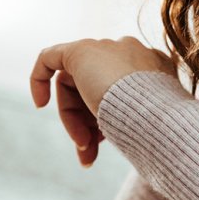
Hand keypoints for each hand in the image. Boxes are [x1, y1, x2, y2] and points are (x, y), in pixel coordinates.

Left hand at [29, 37, 174, 166]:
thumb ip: (131, 117)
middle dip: (88, 124)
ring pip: (76, 86)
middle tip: (89, 150)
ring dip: (74, 121)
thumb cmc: (158, 125)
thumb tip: (112, 137)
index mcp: (156, 66)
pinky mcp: (81, 50)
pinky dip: (40, 80)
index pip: (121, 89)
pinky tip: (41, 104)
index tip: (102, 140)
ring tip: (85, 147)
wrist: (155, 112)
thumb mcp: (149, 120)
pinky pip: (50, 58)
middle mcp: (133, 52)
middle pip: (95, 88)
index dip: (106, 117)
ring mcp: (108, 49)